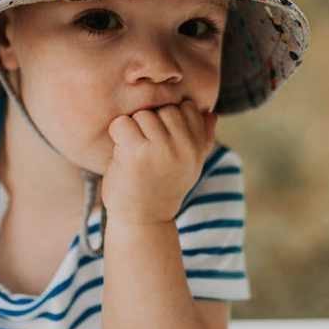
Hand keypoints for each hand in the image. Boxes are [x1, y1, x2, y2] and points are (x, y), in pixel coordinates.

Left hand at [101, 100, 217, 225]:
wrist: (142, 221)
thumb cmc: (162, 189)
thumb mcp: (189, 166)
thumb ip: (202, 139)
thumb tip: (211, 113)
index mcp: (198, 148)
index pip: (188, 107)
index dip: (170, 118)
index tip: (162, 139)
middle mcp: (184, 147)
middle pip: (164, 108)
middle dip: (151, 123)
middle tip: (145, 147)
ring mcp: (161, 148)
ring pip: (143, 114)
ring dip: (133, 129)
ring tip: (134, 151)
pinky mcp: (136, 152)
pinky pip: (122, 123)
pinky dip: (116, 134)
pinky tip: (121, 152)